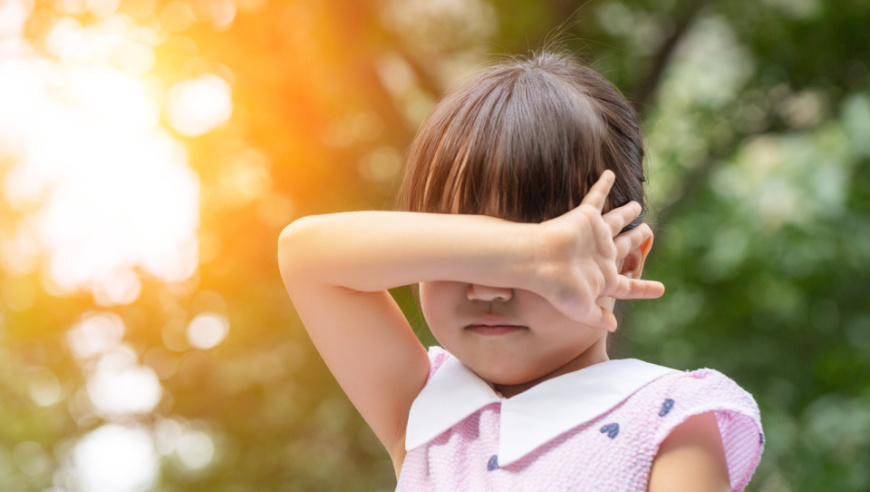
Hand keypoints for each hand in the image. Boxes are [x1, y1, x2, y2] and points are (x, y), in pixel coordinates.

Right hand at [533, 170, 664, 330]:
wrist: (538, 262)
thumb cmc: (558, 288)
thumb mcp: (582, 310)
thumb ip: (598, 317)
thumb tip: (614, 326)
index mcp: (602, 278)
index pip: (628, 285)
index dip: (644, 288)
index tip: (660, 290)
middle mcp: (600, 255)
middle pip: (624, 246)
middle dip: (637, 240)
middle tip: (648, 232)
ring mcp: (594, 235)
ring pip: (616, 222)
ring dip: (627, 214)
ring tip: (638, 206)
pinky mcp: (584, 217)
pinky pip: (596, 197)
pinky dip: (603, 185)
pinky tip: (611, 173)